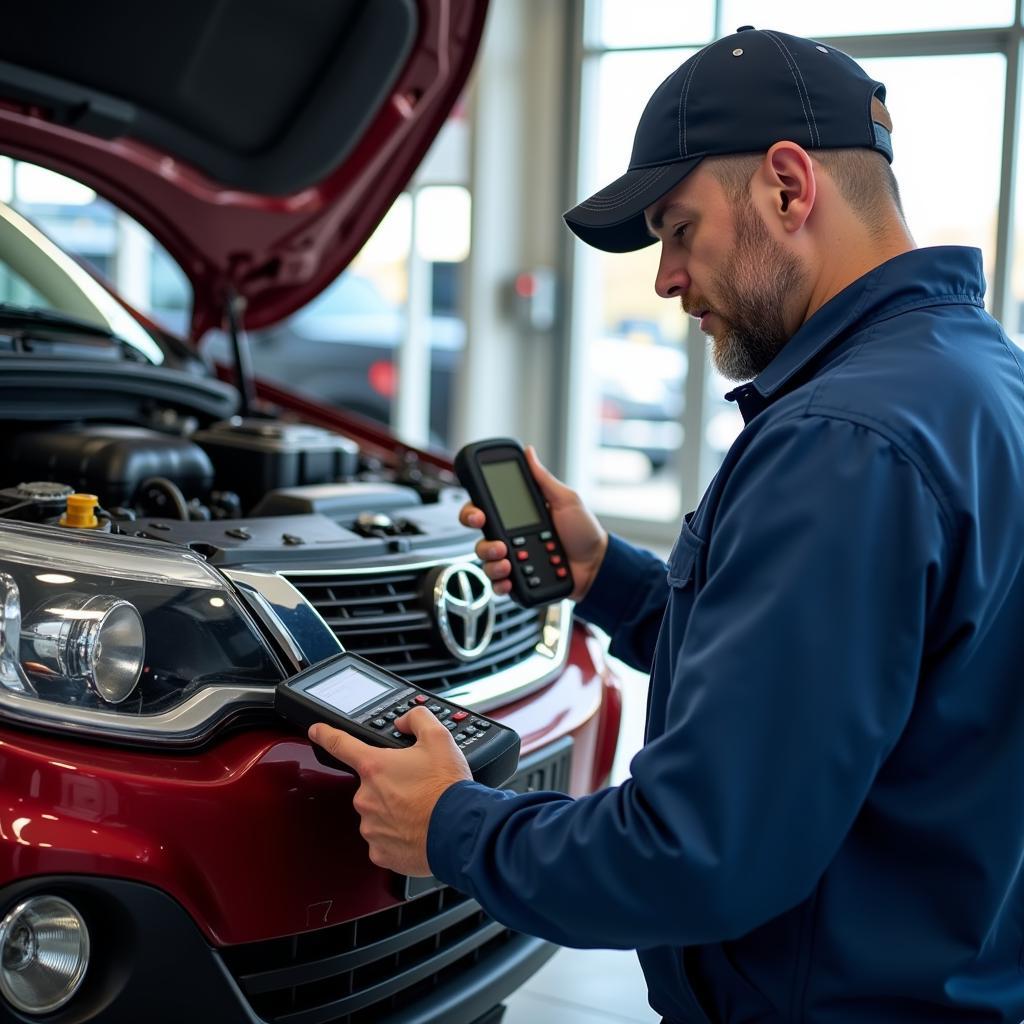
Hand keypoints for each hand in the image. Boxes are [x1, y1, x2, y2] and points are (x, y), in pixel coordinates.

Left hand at [308, 706, 471, 876]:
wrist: (460, 830)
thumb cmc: (447, 788)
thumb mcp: (439, 738)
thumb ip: (417, 719)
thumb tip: (404, 721)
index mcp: (375, 766)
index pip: (340, 744)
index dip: (325, 734)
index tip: (316, 731)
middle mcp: (366, 797)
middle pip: (370, 784)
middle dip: (389, 784)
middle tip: (416, 787)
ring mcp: (370, 826)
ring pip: (377, 812)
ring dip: (394, 810)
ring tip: (421, 810)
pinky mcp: (379, 852)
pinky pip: (383, 839)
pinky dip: (397, 835)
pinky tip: (416, 830)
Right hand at [459, 445, 607, 602]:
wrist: (597, 565)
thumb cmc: (584, 532)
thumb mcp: (566, 500)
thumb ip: (543, 479)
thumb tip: (529, 453)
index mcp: (518, 517)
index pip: (485, 511)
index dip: (473, 512)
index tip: (478, 514)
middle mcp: (511, 538)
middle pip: (480, 538)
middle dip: (482, 540)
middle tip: (497, 542)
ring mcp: (514, 560)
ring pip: (486, 562)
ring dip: (491, 561)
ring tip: (508, 560)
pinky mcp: (519, 581)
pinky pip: (498, 584)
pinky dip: (499, 583)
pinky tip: (509, 578)